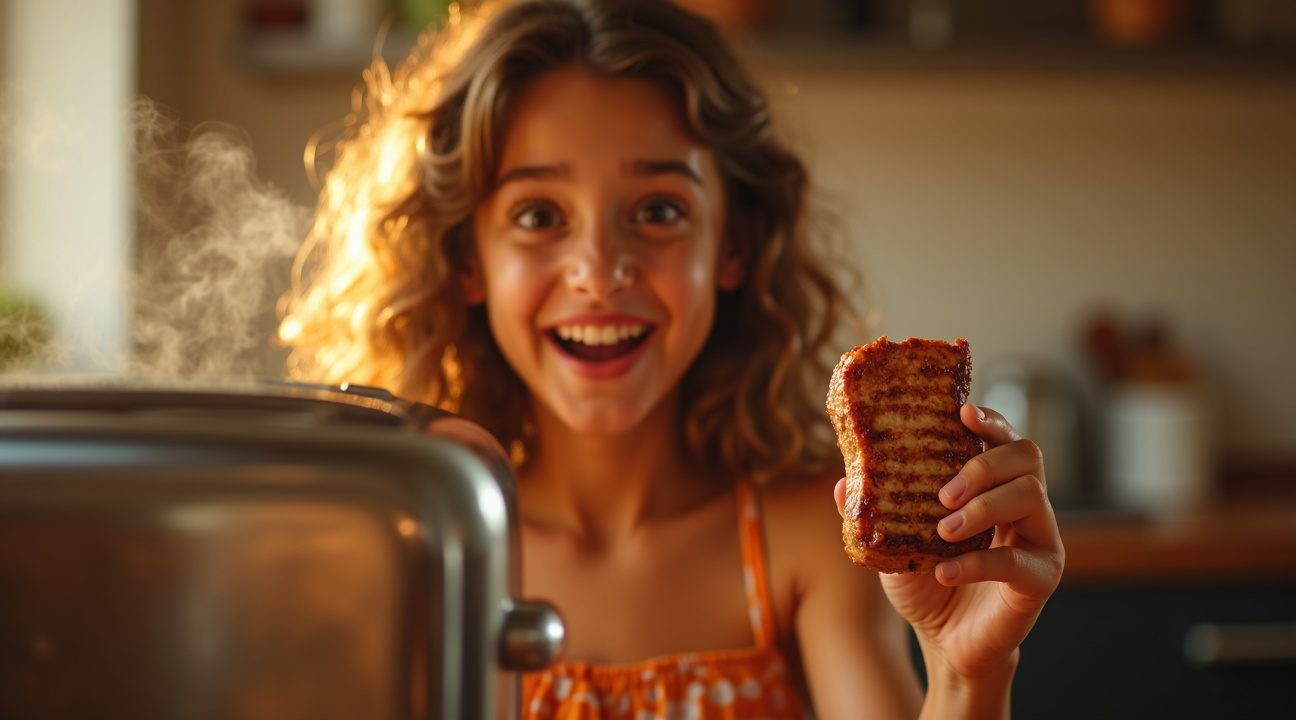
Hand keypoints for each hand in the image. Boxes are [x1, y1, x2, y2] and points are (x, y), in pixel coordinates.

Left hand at [833, 404, 1064, 679]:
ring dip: (981, 508)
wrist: (945, 641)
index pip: (1003, 438)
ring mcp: (1040, 537)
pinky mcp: (1042, 576)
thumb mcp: (892, 541)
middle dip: (982, 464)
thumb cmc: (925, 581)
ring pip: (1031, 495)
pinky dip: (977, 562)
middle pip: (1026, 455)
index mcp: (994, 484)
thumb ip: (873, 510)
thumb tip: (842, 483)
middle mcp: (1025, 503)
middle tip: (942, 493)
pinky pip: (1018, 559)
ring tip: (943, 531)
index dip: (989, 419)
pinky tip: (944, 572)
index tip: (962, 413)